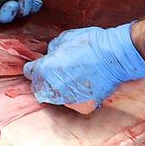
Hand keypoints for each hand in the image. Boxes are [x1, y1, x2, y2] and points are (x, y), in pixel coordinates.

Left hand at [24, 23, 144, 106]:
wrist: (115, 56)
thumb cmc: (91, 44)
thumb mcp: (65, 39)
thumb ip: (51, 51)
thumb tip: (49, 57)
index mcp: (46, 69)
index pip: (29, 73)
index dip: (33, 69)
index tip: (37, 68)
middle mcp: (54, 87)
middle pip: (39, 88)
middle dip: (44, 81)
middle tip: (55, 74)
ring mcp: (68, 99)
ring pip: (55, 98)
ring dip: (58, 90)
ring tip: (71, 79)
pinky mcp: (83, 106)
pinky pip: (73, 103)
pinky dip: (75, 97)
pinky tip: (82, 86)